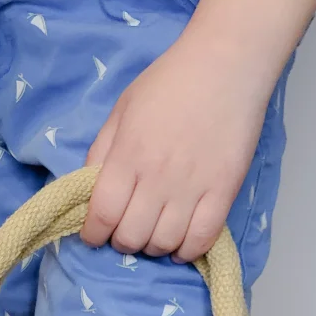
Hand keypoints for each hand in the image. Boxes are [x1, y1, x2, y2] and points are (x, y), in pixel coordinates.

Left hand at [81, 33, 269, 262]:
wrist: (227, 63)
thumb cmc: (170, 82)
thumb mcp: (122, 109)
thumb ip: (102, 150)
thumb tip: (89, 189)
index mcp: (128, 155)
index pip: (102, 214)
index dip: (93, 234)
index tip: (94, 234)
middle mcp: (158, 177)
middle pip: (131, 236)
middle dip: (122, 241)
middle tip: (127, 229)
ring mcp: (193, 187)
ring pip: (164, 244)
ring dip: (153, 247)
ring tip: (153, 233)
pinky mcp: (223, 191)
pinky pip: (201, 240)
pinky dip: (186, 251)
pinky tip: (180, 244)